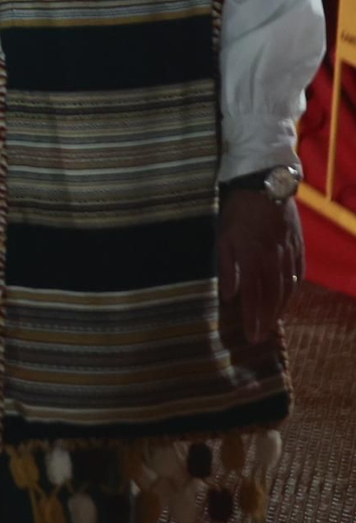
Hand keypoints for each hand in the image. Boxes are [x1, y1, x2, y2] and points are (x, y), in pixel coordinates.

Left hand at [219, 184, 305, 343]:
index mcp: (253, 259)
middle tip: (260, 337)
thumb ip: (226, 268)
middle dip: (266, 319)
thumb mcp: (223, 237)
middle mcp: (274, 260)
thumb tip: (229, 296)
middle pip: (273, 297)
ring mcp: (289, 253)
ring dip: (280, 308)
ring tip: (272, 323)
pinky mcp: (298, 245)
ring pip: (287, 287)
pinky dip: (293, 288)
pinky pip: (298, 272)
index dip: (253, 318)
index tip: (251, 338)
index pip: (255, 297)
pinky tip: (288, 297)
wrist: (266, 184)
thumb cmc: (237, 211)